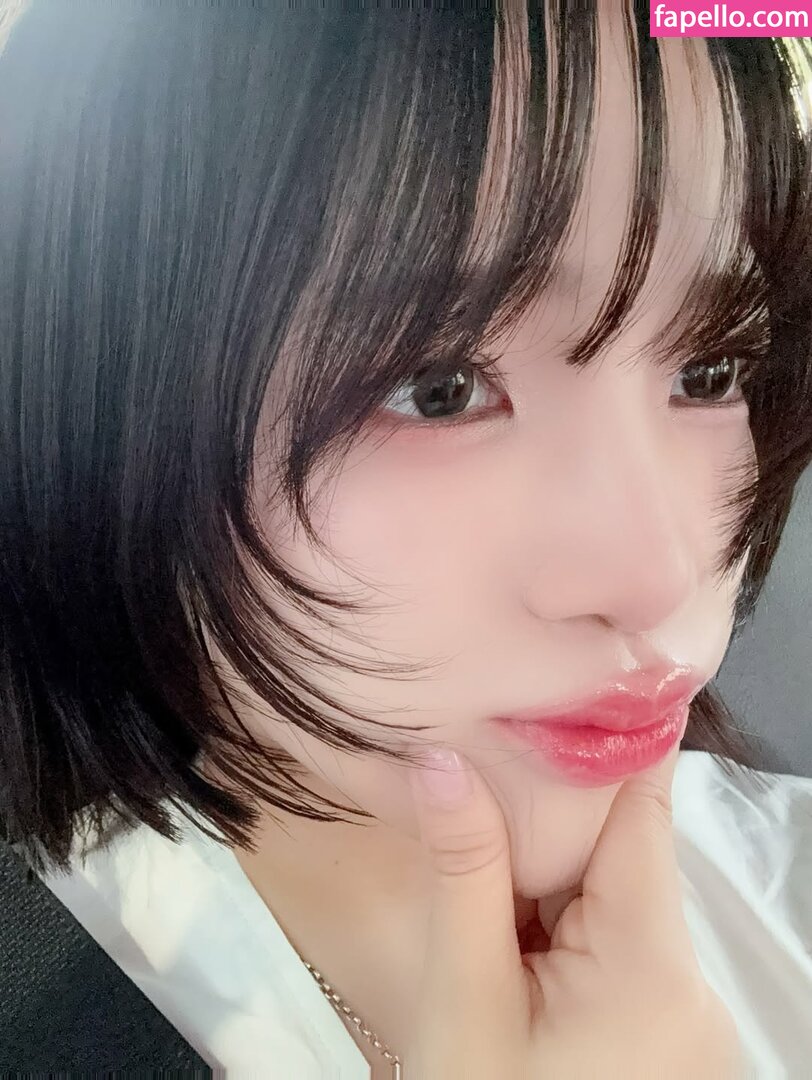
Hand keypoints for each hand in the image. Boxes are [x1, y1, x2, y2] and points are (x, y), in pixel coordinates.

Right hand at [404, 745, 743, 1079]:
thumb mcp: (462, 997)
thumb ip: (464, 871)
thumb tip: (441, 757)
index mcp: (654, 966)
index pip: (643, 814)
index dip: (606, 742)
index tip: (567, 680)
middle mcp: (693, 984)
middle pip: (624, 855)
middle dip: (554, 819)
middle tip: (485, 762)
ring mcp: (684, 1011)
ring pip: (614, 898)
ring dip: (553, 877)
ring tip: (487, 850)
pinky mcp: (664, 1030)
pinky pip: (615, 944)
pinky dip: (564, 923)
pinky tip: (512, 928)